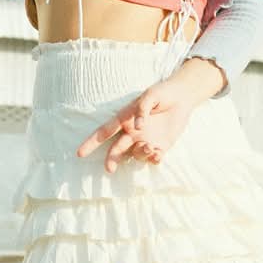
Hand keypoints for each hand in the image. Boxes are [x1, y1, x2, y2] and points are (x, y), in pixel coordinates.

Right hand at [76, 79, 196, 173]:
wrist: (182, 97)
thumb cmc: (162, 93)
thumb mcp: (150, 95)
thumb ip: (142, 109)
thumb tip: (138, 126)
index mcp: (125, 119)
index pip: (105, 132)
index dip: (92, 142)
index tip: (79, 153)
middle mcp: (133, 132)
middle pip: (116, 149)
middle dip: (111, 160)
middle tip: (109, 169)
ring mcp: (145, 140)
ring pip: (135, 154)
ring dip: (140, 154)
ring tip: (150, 148)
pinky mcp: (160, 146)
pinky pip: (152, 158)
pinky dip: (154, 160)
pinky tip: (158, 155)